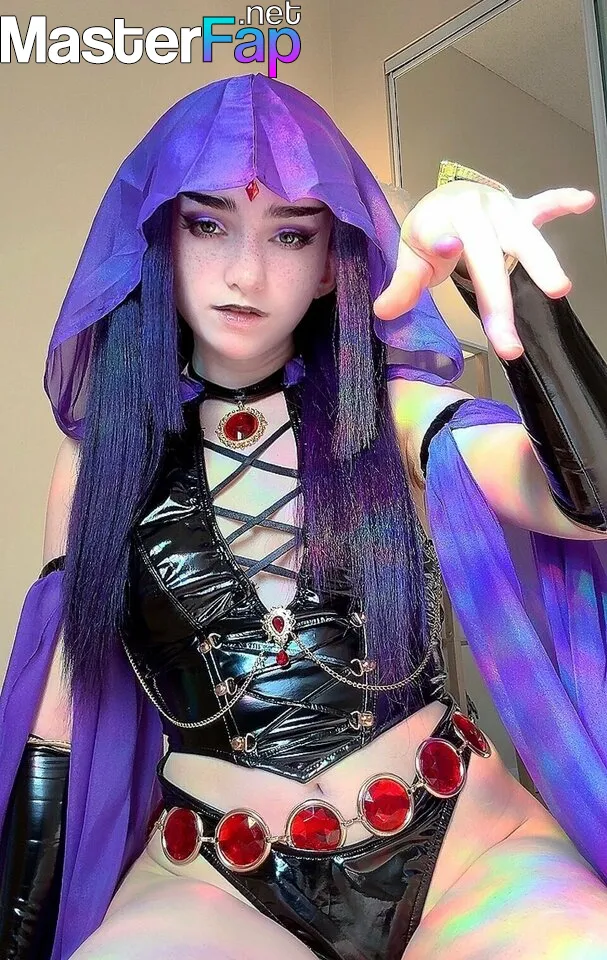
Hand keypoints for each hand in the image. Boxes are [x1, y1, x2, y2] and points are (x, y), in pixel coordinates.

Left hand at [372, 180, 596, 360]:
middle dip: (499, 303)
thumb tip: (384, 311)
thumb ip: (402, 284)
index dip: (445, 248)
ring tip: (558, 289)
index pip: (446, 244)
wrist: (445, 202)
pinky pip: (543, 205)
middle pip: (490, 259)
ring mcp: (502, 209)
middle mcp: (476, 211)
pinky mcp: (521, 209)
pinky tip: (583, 201)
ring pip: (523, 237)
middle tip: (509, 345)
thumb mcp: (409, 257)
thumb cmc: (430, 234)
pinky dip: (561, 202)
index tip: (447, 250)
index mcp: (444, 220)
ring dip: (542, 262)